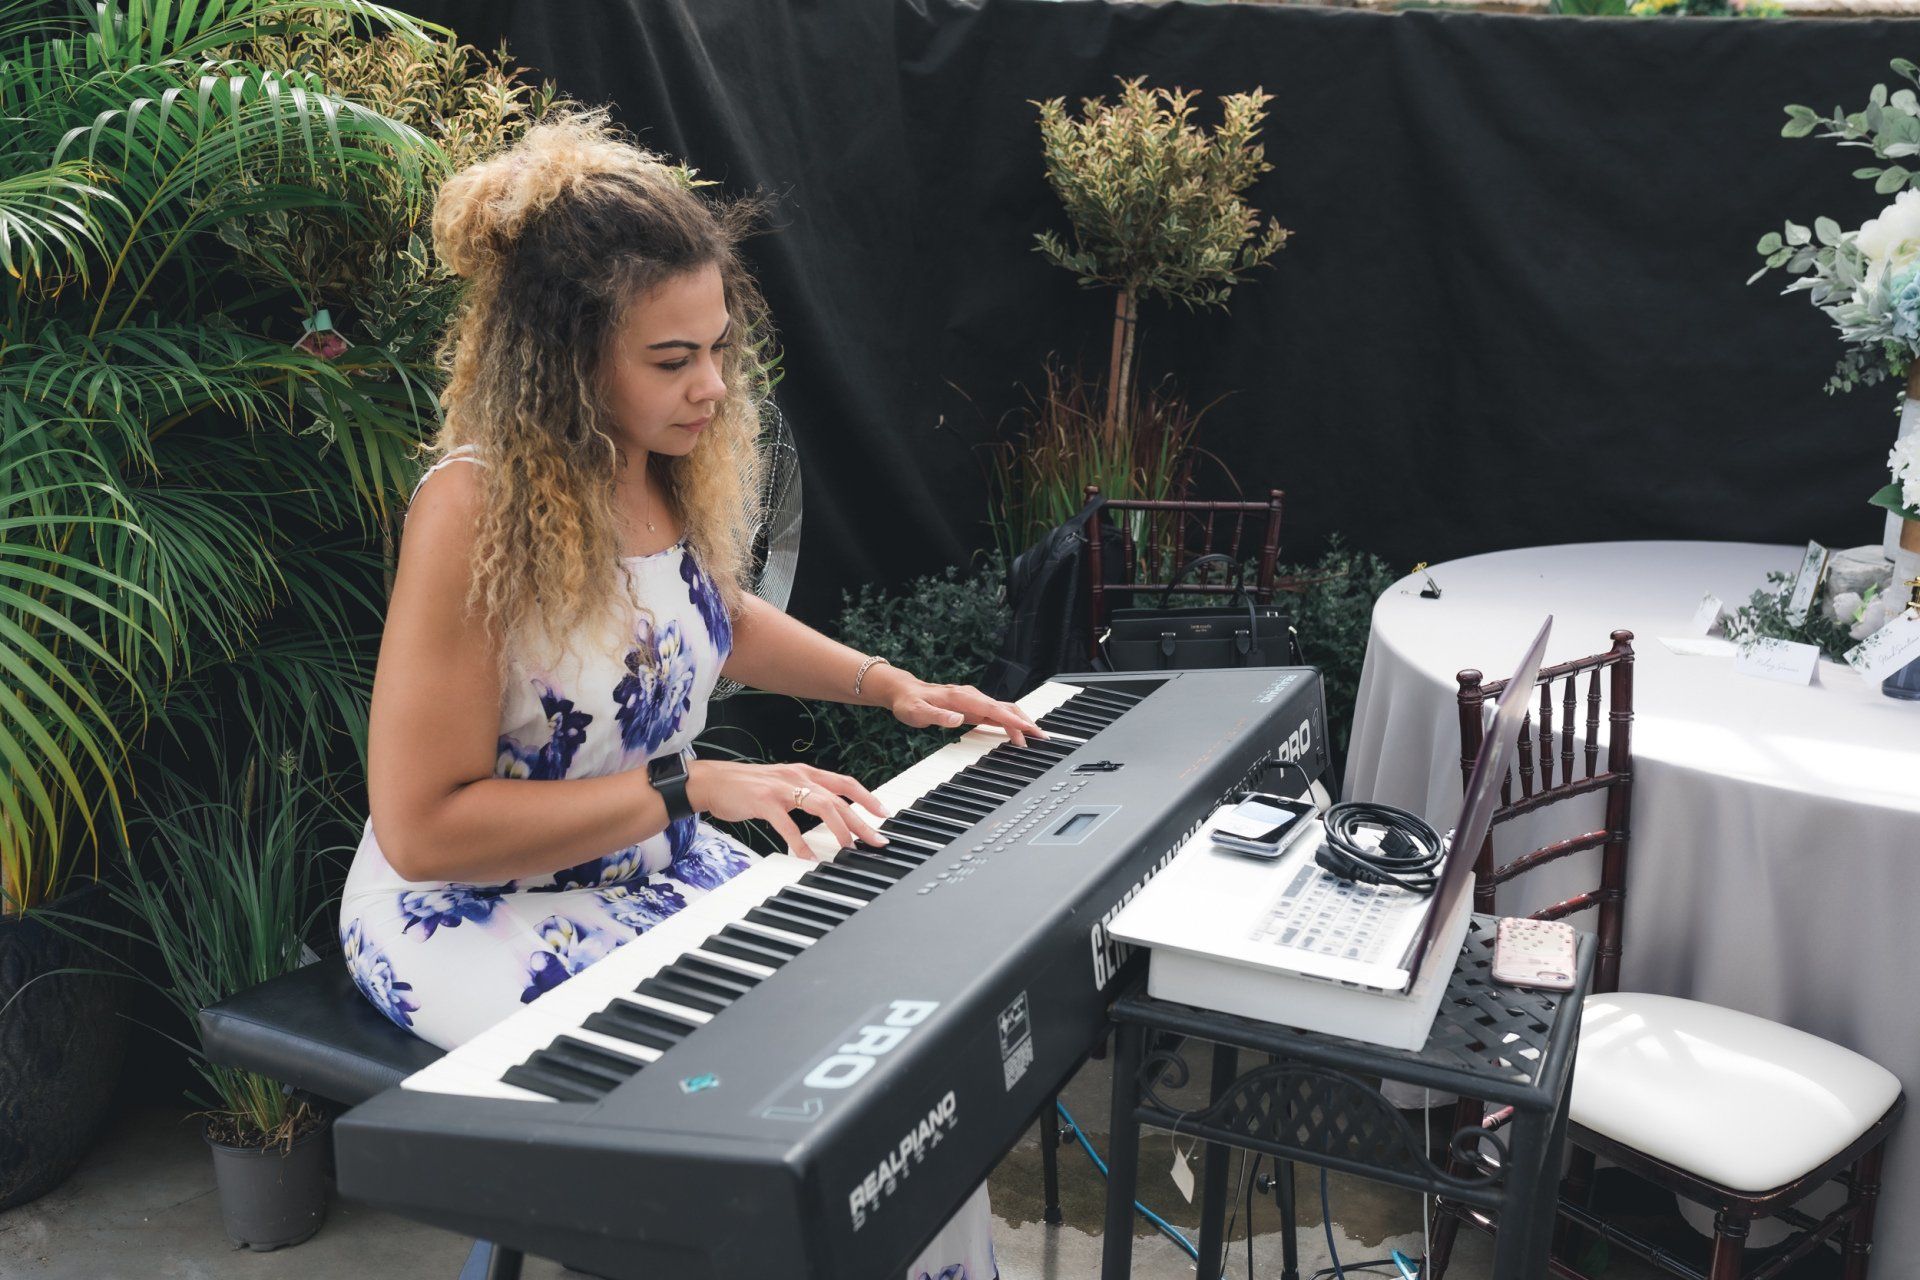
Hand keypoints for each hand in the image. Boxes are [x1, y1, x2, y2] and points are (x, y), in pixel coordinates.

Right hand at [685, 759, 890, 858]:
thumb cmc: (748, 787)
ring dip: (838, 829)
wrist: (713, 781)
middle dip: (861, 821)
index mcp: (805, 773)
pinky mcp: (764, 801)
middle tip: (876, 840)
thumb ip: (806, 795)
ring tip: (848, 849)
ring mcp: (781, 788)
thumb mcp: (783, 786)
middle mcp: (798, 776)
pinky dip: (799, 842)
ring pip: (821, 806)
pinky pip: (787, 824)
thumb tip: (831, 813)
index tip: (883, 814)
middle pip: (839, 799)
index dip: (867, 797)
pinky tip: (806, 857)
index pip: (845, 783)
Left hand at [888, 677, 1044, 747]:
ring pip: (1004, 710)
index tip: (1026, 728)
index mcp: (961, 698)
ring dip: (1020, 722)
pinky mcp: (973, 707)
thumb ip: (938, 716)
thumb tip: (958, 719)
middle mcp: (971, 697)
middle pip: (1005, 708)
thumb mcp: (918, 711)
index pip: (992, 708)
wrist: (905, 691)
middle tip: (1041, 736)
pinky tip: (1018, 731)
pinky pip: (996, 713)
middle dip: (1024, 721)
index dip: (1010, 719)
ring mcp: (974, 701)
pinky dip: (1010, 722)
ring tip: (1036, 736)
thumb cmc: (910, 702)